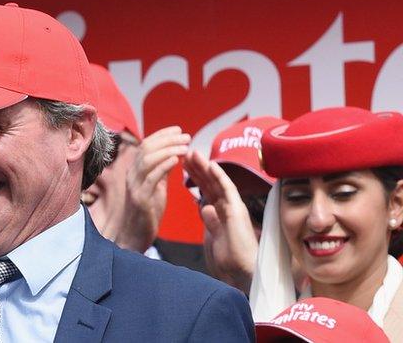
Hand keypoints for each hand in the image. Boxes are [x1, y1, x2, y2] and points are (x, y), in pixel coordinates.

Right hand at [114, 126, 185, 251]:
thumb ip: (160, 172)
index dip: (162, 135)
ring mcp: (134, 186)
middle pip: (146, 148)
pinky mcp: (140, 199)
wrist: (134, 237)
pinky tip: (176, 160)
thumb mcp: (155, 188)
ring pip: (148, 159)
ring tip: (185, 146)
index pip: (146, 145)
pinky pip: (151, 178)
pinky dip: (163, 166)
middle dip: (167, 139)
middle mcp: (132, 175)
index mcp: (136, 171)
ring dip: (168, 149)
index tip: (179, 129)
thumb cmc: (147, 213)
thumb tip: (172, 155)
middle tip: (186, 136)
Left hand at [183, 150, 257, 293]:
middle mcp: (228, 209)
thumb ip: (210, 223)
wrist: (242, 275)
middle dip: (198, 168)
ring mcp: (234, 208)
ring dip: (206, 167)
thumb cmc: (230, 262)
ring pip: (218, 182)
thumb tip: (204, 207)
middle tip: (186, 153)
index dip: (196, 177)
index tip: (184, 165)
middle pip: (211, 184)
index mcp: (221, 215)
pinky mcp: (237, 212)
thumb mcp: (214, 238)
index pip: (207, 191)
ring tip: (193, 153)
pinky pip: (228, 190)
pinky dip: (219, 176)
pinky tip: (210, 165)